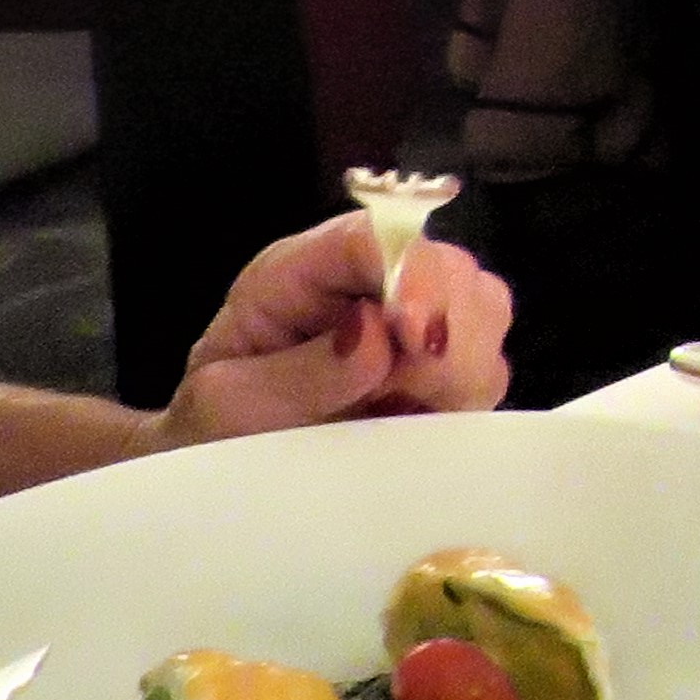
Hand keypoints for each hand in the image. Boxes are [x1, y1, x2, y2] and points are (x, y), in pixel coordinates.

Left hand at [150, 221, 514, 450]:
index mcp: (302, 270)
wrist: (221, 465)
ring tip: (405, 409)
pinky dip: (467, 395)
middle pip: (451, 266)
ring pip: (486, 309)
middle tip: (413, 389)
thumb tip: (376, 334)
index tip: (415, 336)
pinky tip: (420, 417)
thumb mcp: (226, 406)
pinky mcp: (441, 360)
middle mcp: (368, 280)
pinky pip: (489, 362)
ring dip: (462, 366)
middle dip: (449, 329)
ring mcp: (413, 316)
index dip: (411, 273)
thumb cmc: (210, 429)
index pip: (374, 234)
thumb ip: (295, 375)